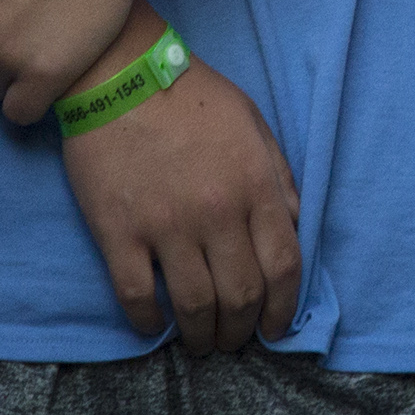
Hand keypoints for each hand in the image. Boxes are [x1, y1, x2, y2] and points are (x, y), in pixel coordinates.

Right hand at [64, 49, 302, 347]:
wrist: (120, 73)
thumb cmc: (193, 96)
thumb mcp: (253, 125)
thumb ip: (278, 179)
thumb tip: (295, 228)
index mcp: (254, 186)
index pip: (284, 266)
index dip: (284, 308)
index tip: (275, 328)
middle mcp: (216, 213)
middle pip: (241, 296)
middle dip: (242, 329)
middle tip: (234, 339)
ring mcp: (166, 226)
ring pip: (195, 306)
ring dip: (202, 335)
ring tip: (201, 341)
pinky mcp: (119, 232)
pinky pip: (138, 296)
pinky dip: (149, 322)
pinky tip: (155, 326)